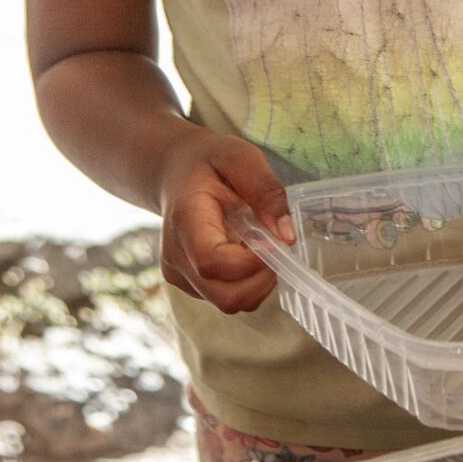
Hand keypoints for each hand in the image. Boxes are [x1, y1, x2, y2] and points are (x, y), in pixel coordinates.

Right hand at [158, 129, 293, 312]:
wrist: (175, 171)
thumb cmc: (209, 162)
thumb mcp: (241, 158)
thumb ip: (266, 192)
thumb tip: (287, 237)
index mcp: (184, 222)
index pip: (213, 263)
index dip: (251, 262)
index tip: (274, 241)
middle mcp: (175, 256)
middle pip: (225, 297)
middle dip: (262, 280)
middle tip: (275, 247)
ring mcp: (178, 274)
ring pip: (229, 302)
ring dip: (257, 283)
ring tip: (259, 245)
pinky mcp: (188, 284)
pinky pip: (226, 298)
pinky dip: (247, 284)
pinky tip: (246, 253)